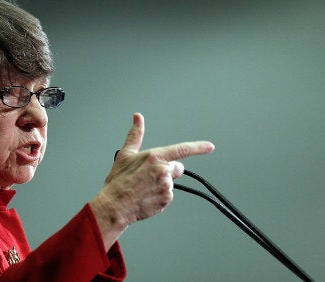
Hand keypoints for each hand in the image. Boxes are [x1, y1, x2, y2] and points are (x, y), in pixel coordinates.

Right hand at [89, 113, 214, 247]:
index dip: (198, 147)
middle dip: (168, 171)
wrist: (115, 206)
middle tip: (150, 176)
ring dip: (162, 184)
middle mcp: (163, 170)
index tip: (210, 147)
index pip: (182, 149)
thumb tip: (138, 118)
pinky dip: (159, 197)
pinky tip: (147, 197)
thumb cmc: (119, 181)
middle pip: (177, 168)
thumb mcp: (125, 154)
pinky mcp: (166, 199)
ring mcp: (166, 186)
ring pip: (171, 182)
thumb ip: (135, 134)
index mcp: (155, 157)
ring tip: (144, 188)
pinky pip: (168, 196)